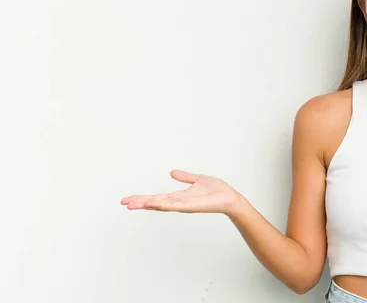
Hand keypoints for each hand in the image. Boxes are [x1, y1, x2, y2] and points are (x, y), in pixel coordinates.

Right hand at [120, 170, 242, 214]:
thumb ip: (185, 177)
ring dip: (146, 204)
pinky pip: (175, 205)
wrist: (230, 197)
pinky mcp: (191, 206)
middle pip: (154, 203)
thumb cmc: (217, 191)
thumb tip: (172, 172)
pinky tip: (152, 203)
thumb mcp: (197, 180)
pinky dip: (163, 204)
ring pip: (161, 205)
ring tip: (132, 204)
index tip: (128, 199)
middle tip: (123, 203)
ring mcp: (183, 205)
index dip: (142, 198)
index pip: (156, 197)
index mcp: (178, 196)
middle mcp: (178, 202)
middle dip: (139, 202)